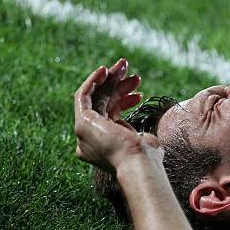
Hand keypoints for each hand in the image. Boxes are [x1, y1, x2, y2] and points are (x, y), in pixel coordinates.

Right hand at [74, 59, 161, 173]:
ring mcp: (84, 132)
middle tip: (135, 75)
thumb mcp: (144, 143)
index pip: (110, 115)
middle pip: (103, 104)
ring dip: (109, 79)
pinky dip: (93, 81)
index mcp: (104, 146)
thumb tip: (144, 137)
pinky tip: (105, 70)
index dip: (124, 101)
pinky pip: (83, 96)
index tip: (140, 94)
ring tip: (125, 65)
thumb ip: (139, 138)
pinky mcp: (82, 123)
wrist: (139, 164)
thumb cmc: (147, 158)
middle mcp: (90, 140)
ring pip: (95, 98)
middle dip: (118, 86)